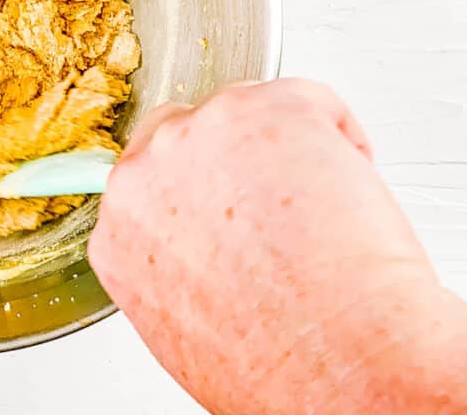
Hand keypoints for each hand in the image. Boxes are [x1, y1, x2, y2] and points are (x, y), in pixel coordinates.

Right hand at [89, 79, 466, 413]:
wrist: (336, 357)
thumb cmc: (275, 365)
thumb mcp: (183, 331)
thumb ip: (174, 268)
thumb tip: (208, 254)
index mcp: (119, 234)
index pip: (149, 183)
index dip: (198, 195)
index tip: (229, 210)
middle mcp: (146, 175)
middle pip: (186, 134)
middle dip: (231, 161)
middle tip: (283, 211)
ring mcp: (201, 133)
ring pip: (248, 113)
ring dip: (287, 151)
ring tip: (319, 214)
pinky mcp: (266, 107)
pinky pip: (309, 102)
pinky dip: (339, 138)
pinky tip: (347, 189)